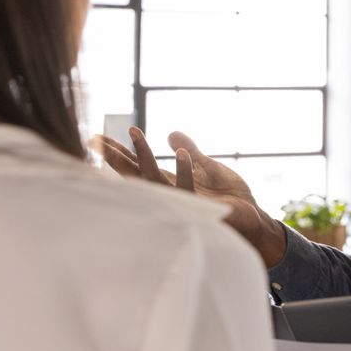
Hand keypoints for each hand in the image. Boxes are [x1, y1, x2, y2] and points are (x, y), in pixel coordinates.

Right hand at [91, 127, 287, 266]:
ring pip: (155, 180)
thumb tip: (171, 133)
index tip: (98, 137)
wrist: (253, 217)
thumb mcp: (208, 167)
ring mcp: (182, 202)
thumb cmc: (230, 196)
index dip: (120, 154)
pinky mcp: (199, 209)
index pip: (139, 167)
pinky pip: (186, 190)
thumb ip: (191, 150)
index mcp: (171, 184)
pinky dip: (184, 170)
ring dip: (145, 156)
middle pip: (137, 174)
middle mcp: (171, 194)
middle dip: (118, 157)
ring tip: (135, 132)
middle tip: (97, 139)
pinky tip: (181, 152)